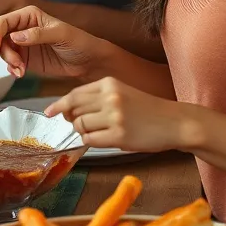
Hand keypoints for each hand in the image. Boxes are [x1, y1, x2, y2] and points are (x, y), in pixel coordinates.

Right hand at [0, 5, 101, 78]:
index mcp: (28, 15)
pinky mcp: (24, 58)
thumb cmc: (79, 42)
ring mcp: (22, 43)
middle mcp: (22, 28)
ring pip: (2, 51)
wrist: (89, 62)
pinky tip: (21, 73)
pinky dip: (12, 69)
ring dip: (9, 62)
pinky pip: (9, 62)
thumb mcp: (61, 34)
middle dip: (3, 52)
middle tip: (16, 64)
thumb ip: (38, 34)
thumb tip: (15, 36)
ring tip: (22, 70)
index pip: (2, 22)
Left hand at [45, 78, 181, 151]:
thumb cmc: (147, 110)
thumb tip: (67, 110)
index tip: (49, 112)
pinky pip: (90, 140)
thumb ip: (97, 97)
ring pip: (80, 126)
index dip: (59, 105)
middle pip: (74, 110)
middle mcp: (109, 96)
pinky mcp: (119, 135)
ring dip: (84, 132)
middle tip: (82, 126)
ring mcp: (114, 116)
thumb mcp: (122, 93)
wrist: (176, 122)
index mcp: (108, 83)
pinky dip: (92, 142)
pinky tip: (106, 140)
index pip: (74, 94)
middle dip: (73, 120)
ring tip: (100, 133)